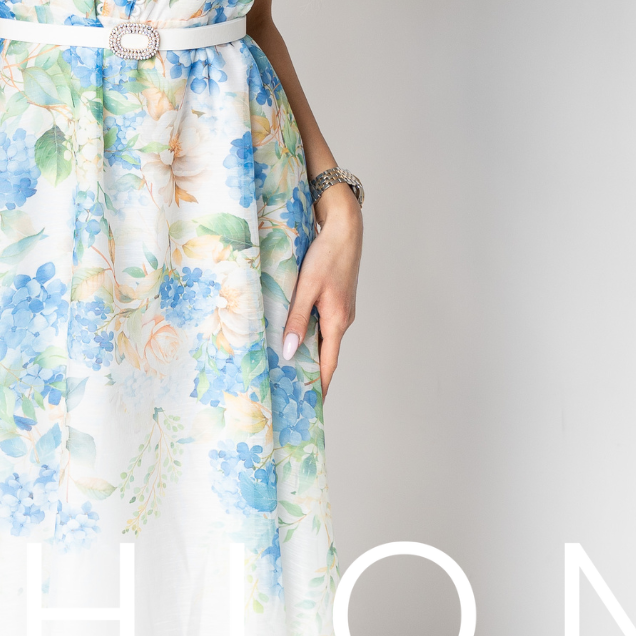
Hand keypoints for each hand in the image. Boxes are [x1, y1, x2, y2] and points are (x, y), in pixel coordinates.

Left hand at [279, 188, 361, 397]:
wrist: (345, 229)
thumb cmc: (326, 255)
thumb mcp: (306, 288)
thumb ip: (297, 319)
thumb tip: (290, 351)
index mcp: (338, 321)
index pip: (329, 364)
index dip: (321, 386)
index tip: (314, 406)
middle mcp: (344, 319)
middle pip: (328, 354)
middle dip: (314, 373)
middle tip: (296, 391)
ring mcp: (343, 310)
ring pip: (326, 338)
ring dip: (312, 353)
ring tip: (292, 367)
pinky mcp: (339, 300)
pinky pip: (326, 325)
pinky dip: (313, 335)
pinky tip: (298, 334)